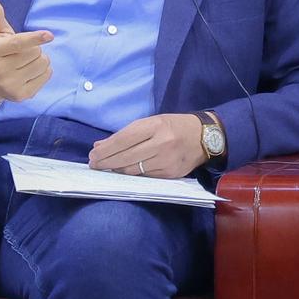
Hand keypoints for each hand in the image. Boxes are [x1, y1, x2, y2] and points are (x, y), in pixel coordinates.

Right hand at [0, 0, 54, 111]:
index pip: (17, 44)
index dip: (34, 38)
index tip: (49, 35)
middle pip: (35, 52)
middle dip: (33, 47)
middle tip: (21, 51)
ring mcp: (10, 85)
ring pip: (43, 63)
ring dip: (39, 59)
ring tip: (25, 61)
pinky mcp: (21, 96)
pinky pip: (47, 75)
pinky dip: (42, 70)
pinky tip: (28, 71)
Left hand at [88, 114, 207, 178]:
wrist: (204, 136)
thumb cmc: (174, 126)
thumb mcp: (151, 122)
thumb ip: (126, 134)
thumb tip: (100, 146)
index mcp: (155, 126)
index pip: (124, 139)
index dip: (106, 150)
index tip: (93, 156)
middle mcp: (162, 143)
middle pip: (126, 157)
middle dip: (106, 162)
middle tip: (95, 165)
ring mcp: (167, 160)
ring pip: (134, 170)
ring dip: (117, 170)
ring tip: (107, 168)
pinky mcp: (171, 174)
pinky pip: (145, 176)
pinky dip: (132, 174)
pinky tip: (124, 172)